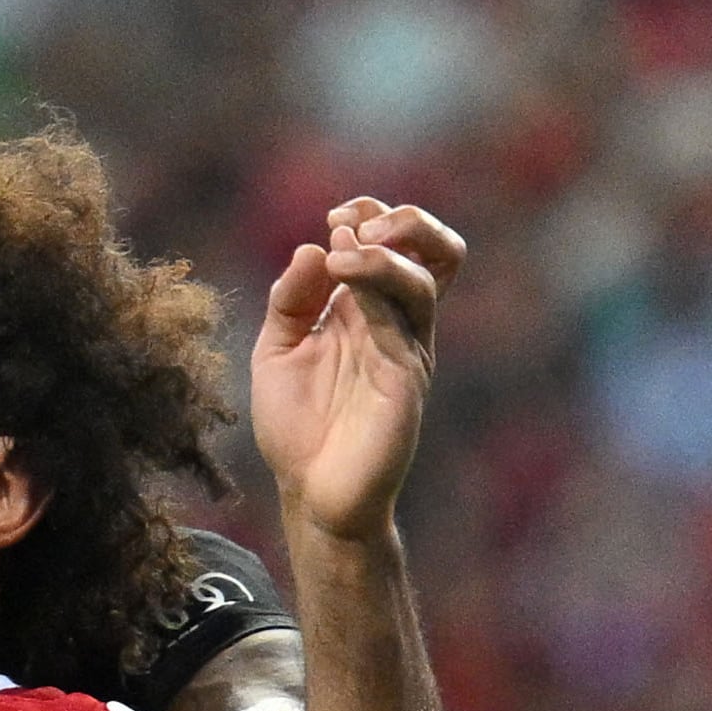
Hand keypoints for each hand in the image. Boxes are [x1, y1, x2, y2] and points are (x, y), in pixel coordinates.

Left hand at [250, 195, 460, 543]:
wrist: (311, 495)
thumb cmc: (296, 430)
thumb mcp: (277, 351)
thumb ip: (291, 299)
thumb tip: (313, 247)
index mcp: (369, 311)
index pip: (395, 243)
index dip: (371, 215)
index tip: (332, 219)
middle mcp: (396, 323)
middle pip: (434, 248)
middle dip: (402, 219)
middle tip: (351, 223)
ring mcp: (408, 347)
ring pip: (424, 275)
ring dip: (383, 249)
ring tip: (343, 249)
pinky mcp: (409, 375)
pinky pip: (407, 315)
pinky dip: (375, 282)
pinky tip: (339, 276)